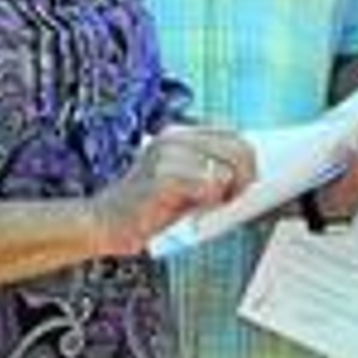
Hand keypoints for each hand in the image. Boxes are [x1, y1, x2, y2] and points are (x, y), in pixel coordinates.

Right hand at [93, 126, 254, 255]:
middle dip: (245, 177)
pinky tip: (194, 211)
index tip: (244, 182)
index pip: (235, 133)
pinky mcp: (162, 175)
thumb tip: (252, 173)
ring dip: (224, 194)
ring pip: (226, 168)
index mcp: (180, 133)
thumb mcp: (186, 181)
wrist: (105, 224)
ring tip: (207, 206)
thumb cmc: (147, 207)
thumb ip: (213, 169)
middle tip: (231, 198)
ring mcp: (166, 153)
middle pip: (238, 147)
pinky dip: (209, 202)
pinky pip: (208, 185)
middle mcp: (174, 137)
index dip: (246, 159)